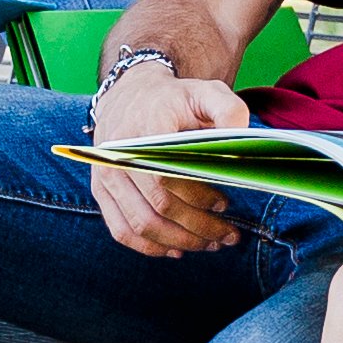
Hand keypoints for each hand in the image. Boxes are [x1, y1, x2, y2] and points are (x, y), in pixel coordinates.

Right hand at [83, 60, 250, 252]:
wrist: (131, 94)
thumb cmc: (174, 99)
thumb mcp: (206, 92)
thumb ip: (229, 109)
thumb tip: (241, 137)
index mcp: (143, 131)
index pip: (168, 178)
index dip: (199, 198)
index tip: (225, 205)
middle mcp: (117, 156)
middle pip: (157, 208)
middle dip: (197, 228)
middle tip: (227, 235)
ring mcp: (106, 176)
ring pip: (141, 225)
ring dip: (178, 242)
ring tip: (209, 244)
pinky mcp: (101, 190)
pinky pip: (121, 230)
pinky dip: (149, 247)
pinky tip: (176, 249)